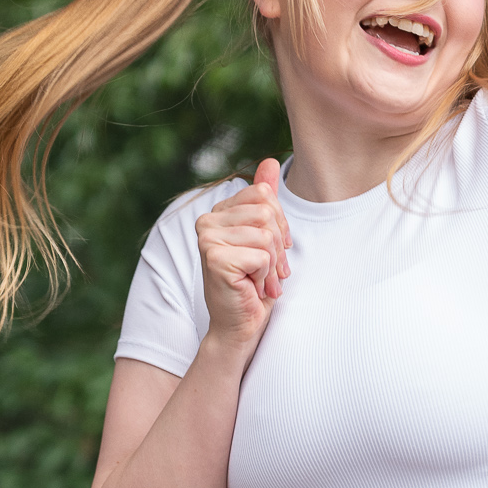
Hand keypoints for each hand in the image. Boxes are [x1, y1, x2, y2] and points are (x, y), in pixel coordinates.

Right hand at [195, 157, 291, 358]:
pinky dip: (265, 275)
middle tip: (269, 271)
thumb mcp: (265, 238)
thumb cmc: (253, 285)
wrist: (240, 325)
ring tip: (260, 280)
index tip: (274, 251)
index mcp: (219, 212)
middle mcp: (207, 220)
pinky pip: (262, 255)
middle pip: (267, 212)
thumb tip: (269, 161)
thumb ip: (265, 201)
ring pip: (266, 234)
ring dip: (272, 263)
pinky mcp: (215, 257)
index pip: (264, 195)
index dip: (279, 224)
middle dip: (278, 246)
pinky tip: (252, 287)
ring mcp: (208, 238)